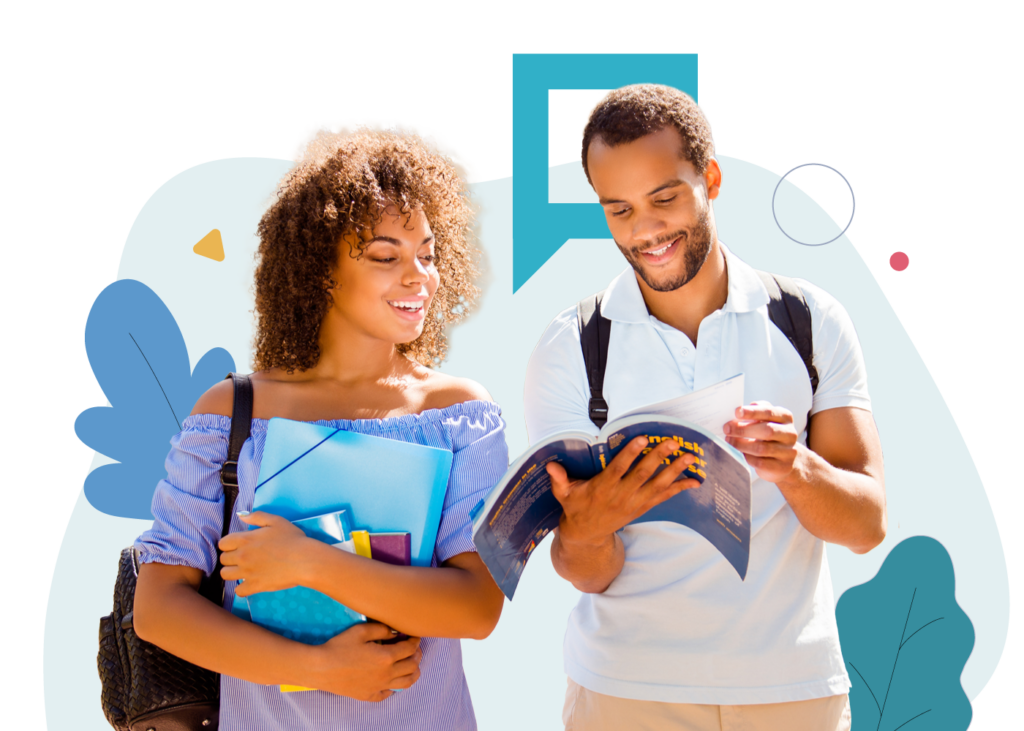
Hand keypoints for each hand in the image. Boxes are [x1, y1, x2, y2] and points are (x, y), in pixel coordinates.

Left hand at [219, 512, 317, 595]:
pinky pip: (238, 591)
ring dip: (232, 572)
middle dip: (231, 558)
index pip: (222, 543)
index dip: (229, 544)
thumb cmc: (292, 539)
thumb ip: (256, 517)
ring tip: (244, 570)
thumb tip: (241, 516)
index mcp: (245, 539)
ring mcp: (246, 573)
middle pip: (223, 559)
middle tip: (244, 557)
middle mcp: (241, 556)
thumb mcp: (276, 521)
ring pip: (225, 575)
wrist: (304, 560)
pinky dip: (242, 588)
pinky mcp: (254, 586)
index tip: (238, 546)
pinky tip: (250, 582)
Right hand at [302, 622, 422, 701]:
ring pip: (406, 683)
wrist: (320, 668)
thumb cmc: (339, 646)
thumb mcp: (361, 630)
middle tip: (414, 648)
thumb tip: (395, 632)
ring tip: (411, 665)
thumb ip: (382, 629)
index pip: (410, 648)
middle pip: (412, 666)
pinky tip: (391, 679)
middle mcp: (386, 674)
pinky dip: (394, 686)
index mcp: (386, 657)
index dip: (415, 640)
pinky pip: (388, 693)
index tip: (414, 635)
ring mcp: (378, 687)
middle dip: (417, 655)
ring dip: (413, 672)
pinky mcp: (368, 695)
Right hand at [547, 436, 700, 545]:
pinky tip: (695, 479)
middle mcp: (621, 495)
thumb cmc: (575, 508)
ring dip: (675, 471)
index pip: (618, 469)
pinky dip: (680, 488)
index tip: (641, 439)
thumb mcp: (563, 494)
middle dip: (658, 457)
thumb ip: (559, 479)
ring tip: (690, 457)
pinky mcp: (643, 507)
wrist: (587, 535)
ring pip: (658, 485)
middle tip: (671, 442)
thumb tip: (550, 465)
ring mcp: (635, 502)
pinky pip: (664, 496)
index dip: (629, 454)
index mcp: (602, 488)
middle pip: (642, 474)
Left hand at [723, 401, 801, 483]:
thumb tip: (738, 412)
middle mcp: (790, 434)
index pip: (769, 412)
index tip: (737, 412)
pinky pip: (760, 462)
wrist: (787, 460)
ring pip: (761, 448)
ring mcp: (788, 452)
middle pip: (767, 430)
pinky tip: (739, 453)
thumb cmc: (771, 436)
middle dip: (743, 429)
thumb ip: (756, 413)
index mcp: (785, 418)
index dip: (753, 412)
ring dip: (741, 444)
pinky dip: (746, 457)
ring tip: (729, 440)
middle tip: (727, 429)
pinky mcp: (782, 467)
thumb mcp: (767, 420)